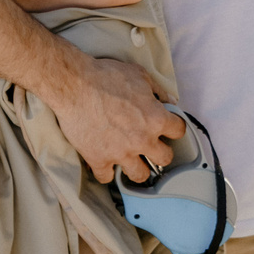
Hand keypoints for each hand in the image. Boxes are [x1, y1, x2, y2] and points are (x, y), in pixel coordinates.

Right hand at [48, 55, 181, 184]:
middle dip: (160, 152)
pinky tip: (105, 162)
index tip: (167, 126)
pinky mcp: (99, 160)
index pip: (178, 131)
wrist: (74, 85)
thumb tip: (169, 100)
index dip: (173, 127)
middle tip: (151, 146)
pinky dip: (106, 171)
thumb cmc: (106, 76)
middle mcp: (142, 140)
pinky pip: (106, 178)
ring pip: (140, 175)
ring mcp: (121, 153)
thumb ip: (158, 90)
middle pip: (165, 159)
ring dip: (137, 167)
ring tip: (131, 160)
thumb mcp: (139, 75)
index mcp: (155, 119)